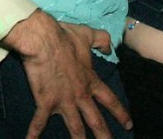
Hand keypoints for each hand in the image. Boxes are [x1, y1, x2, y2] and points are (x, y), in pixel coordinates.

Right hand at [3, 10, 131, 138]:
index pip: (110, 100)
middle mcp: (80, 95)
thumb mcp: (87, 35)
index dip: (120, 113)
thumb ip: (101, 40)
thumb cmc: (65, 37)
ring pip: (75, 128)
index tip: (128, 125)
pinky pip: (39, 122)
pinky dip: (34, 134)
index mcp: (90, 80)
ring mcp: (63, 101)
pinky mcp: (46, 102)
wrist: (43, 40)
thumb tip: (109, 47)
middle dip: (104, 136)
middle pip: (96, 121)